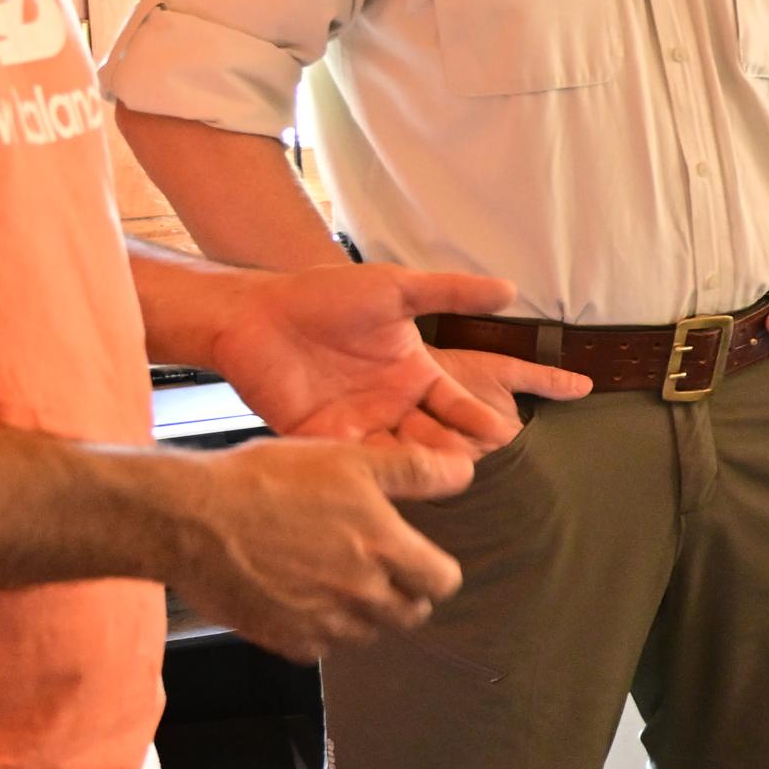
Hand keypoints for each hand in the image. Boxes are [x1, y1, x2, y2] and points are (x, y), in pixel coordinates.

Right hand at [157, 436, 475, 659]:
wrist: (192, 519)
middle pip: (409, 614)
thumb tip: (466, 473)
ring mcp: (322, 621)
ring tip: (334, 579)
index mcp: (383, 547)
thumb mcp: (348, 460)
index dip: (435, 571)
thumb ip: (413, 470)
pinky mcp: (284, 639)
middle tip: (377, 569)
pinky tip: (301, 598)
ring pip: (367, 633)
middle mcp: (359, 593)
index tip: (419, 559)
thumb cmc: (267, 481)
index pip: (442, 582)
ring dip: (362, 614)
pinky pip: (321, 648)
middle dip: (403, 595)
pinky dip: (319, 630)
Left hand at [207, 263, 585, 450]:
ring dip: (414, 468)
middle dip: (451, 453)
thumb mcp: (396, 289)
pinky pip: (351, 463)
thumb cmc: (325, 295)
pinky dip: (369, 472)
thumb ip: (451, 291)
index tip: (500, 434)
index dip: (476, 418)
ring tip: (432, 478)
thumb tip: (511, 288)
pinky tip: (383, 481)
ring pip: (396, 455)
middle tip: (470, 468)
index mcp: (414, 373)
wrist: (256, 312)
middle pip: (432, 437)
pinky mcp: (322, 441)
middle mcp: (392, 405)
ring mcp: (358, 425)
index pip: (456, 404)